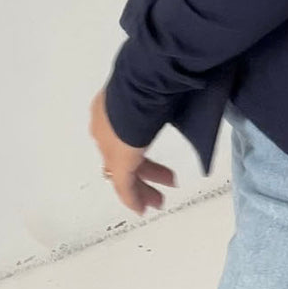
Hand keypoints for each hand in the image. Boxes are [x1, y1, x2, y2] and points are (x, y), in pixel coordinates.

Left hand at [89, 87, 177, 214]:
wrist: (140, 85)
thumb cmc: (153, 79)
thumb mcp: (156, 89)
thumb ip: (163, 97)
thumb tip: (183, 93)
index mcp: (110, 108)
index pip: (122, 134)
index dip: (136, 148)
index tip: (147, 158)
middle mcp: (105, 128)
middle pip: (124, 155)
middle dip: (144, 170)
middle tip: (165, 178)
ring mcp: (109, 146)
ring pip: (124, 172)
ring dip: (142, 186)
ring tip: (158, 200)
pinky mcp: (118, 162)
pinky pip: (124, 185)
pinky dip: (133, 197)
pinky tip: (142, 209)